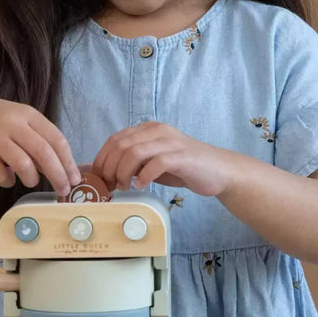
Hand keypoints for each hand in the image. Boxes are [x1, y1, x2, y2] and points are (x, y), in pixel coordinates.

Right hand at [0, 93, 80, 194]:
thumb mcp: (22, 122)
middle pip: (44, 152)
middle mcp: (14, 123)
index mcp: (29, 115)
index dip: (68, 162)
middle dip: (58, 175)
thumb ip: (40, 142)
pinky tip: (8, 179)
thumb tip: (62, 170)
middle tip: (64, 190)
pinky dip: (7, 181)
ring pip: (22, 163)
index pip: (57, 139)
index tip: (75, 179)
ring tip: (32, 182)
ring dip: (32, 178)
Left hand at [92, 122, 238, 196]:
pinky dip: (144, 176)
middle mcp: (157, 131)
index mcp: (148, 129)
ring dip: (123, 173)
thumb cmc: (183, 168)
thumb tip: (105, 172)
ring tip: (125, 187)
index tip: (99, 179)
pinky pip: (156, 163)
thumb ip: (133, 162)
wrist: (218, 170)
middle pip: (121, 145)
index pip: (115, 139)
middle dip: (109, 168)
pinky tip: (142, 186)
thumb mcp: (152, 161)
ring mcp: (170, 142)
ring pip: (134, 152)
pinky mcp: (182, 156)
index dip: (102, 159)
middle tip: (110, 186)